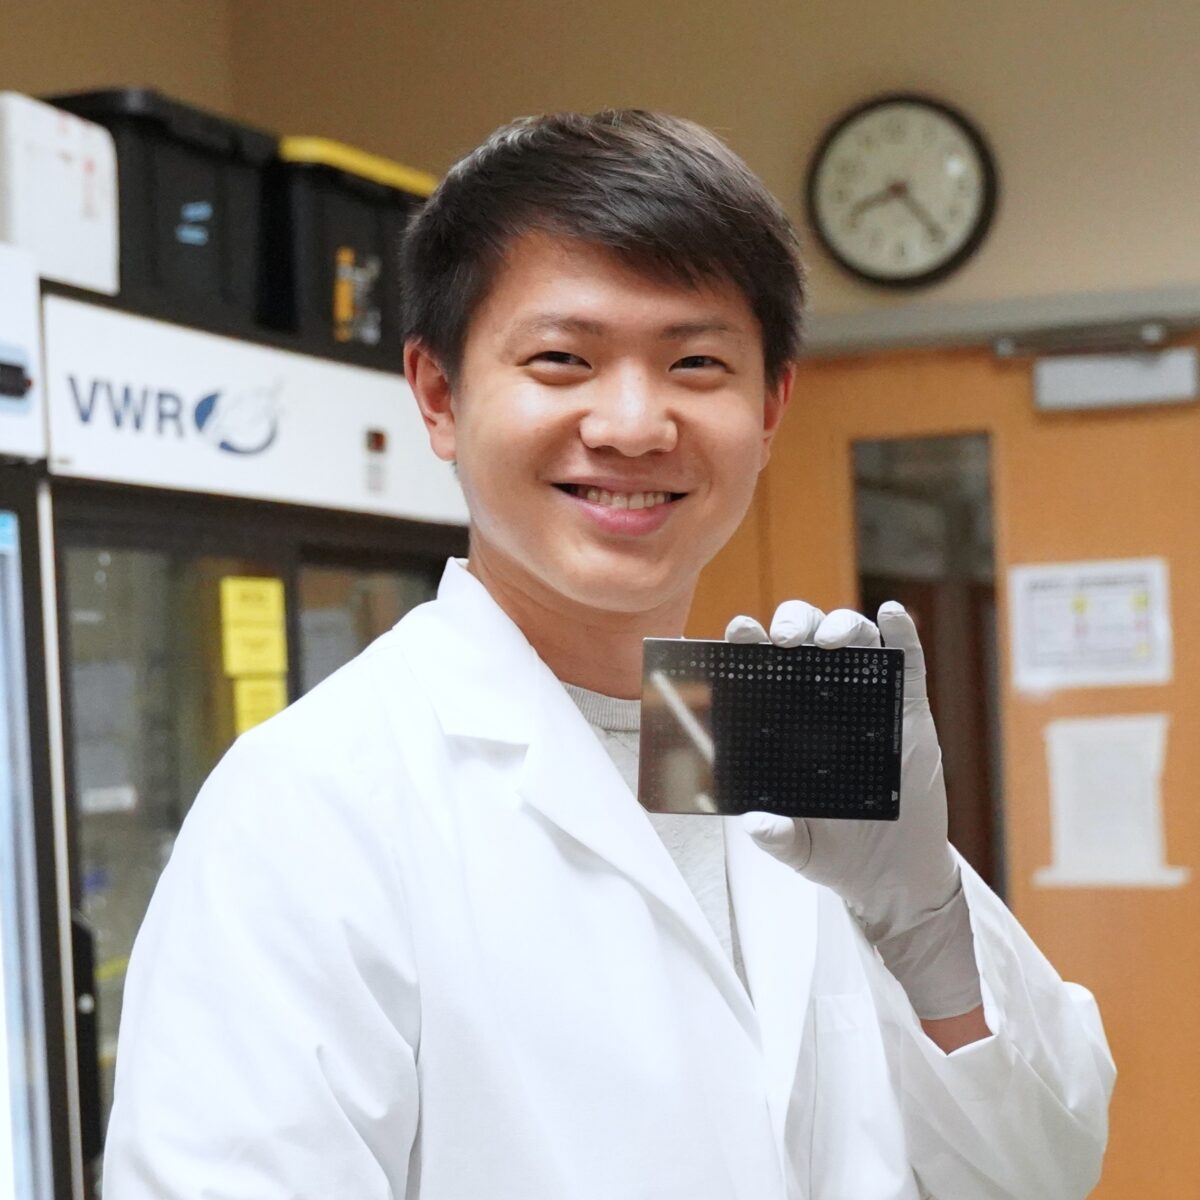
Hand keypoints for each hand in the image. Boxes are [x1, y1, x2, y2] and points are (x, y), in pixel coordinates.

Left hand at [727, 600, 981, 1019]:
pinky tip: (892, 615)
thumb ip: (775, 836)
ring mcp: (870, 699)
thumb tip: (753, 824)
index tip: (739, 631)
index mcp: (784, 720)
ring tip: (833, 640)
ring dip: (843, 625)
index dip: (747, 642)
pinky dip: (902, 633)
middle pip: (806, 635)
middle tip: (787, 640)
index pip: (760, 667)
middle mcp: (822, 699)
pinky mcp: (910, 711)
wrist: (892, 873)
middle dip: (795, 621)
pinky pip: (909, 662)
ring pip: (856, 638)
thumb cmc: (833, 850)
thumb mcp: (797, 848)